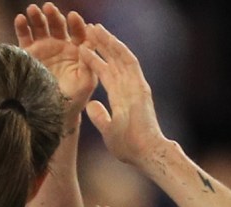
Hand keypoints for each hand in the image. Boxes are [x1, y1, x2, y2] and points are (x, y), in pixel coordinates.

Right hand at [15, 4, 95, 104]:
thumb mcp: (87, 81)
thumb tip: (88, 42)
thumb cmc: (74, 98)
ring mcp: (45, 48)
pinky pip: (25, 38)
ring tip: (32, 9)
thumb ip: (90, 62)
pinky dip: (23, 27)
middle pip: (58, 25)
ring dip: (38, 17)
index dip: (76, 23)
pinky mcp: (30, 54)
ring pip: (41, 28)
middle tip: (48, 8)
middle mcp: (62, 45)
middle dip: (54, 16)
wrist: (54, 112)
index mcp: (78, 49)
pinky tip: (20, 19)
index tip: (73, 16)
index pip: (78, 31)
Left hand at [82, 24, 169, 169]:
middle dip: (102, 44)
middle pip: (114, 59)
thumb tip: (90, 106)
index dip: (96, 60)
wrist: (145, 153)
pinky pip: (129, 63)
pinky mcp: (140, 87)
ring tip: (94, 28)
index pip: (107, 72)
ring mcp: (136, 86)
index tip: (84, 49)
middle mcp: (130, 87)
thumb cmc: (129, 147)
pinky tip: (107, 38)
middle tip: (89, 29)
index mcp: (122, 96)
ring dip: (108, 41)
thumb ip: (100, 117)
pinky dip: (118, 50)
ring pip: (121, 56)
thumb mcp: (108, 130)